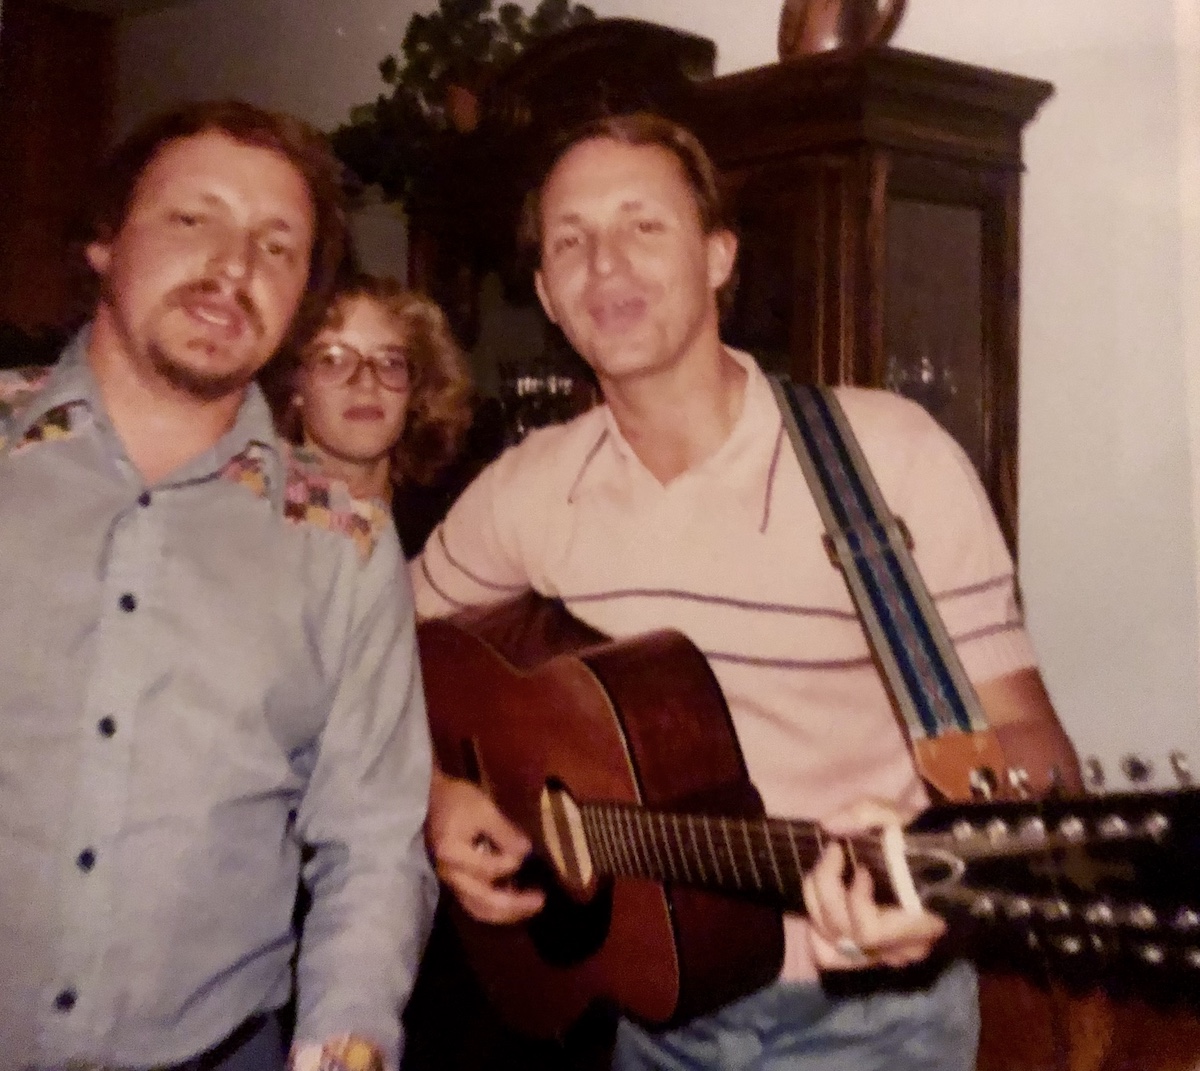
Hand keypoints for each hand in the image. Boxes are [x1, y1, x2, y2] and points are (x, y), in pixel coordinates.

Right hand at [426, 770, 544, 923]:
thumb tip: (527, 851)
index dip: (512, 862)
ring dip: (507, 912)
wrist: (428, 801)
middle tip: (541, 900)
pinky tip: (514, 897)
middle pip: (484, 904)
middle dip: (515, 906)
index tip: (527, 848)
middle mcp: (450, 876)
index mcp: (453, 855)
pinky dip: (497, 906)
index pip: (489, 870)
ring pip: (479, 909)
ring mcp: (451, 883)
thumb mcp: (483, 808)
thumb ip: (504, 832)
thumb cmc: (455, 800)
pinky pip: (476, 903)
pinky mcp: (456, 883)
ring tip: (530, 906)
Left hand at [802, 798, 944, 970]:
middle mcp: (901, 949)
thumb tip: (829, 828)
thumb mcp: (897, 815)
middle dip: (826, 888)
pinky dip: (818, 929)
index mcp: (918, 922)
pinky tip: (825, 900)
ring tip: (828, 871)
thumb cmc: (923, 840)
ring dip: (818, 904)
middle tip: (834, 853)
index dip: (853, 897)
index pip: (870, 930)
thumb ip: (865, 814)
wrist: (946, 860)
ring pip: (831, 947)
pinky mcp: (869, 956)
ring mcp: (885, 956)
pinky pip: (829, 955)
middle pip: (845, 934)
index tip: (853, 859)